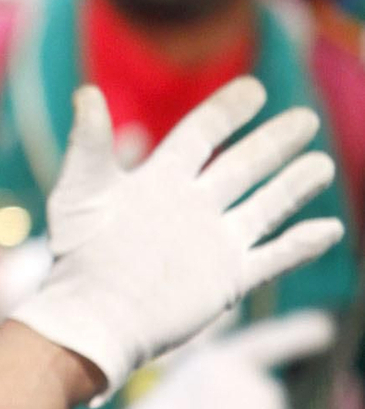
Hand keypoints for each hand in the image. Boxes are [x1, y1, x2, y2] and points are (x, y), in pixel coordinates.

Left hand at [13, 77, 341, 397]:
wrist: (92, 319)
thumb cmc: (80, 257)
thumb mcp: (81, 194)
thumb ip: (90, 144)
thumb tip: (87, 92)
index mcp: (160, 181)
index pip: (201, 135)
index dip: (227, 112)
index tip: (254, 90)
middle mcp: (192, 206)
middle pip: (243, 165)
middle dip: (274, 143)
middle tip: (305, 119)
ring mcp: (213, 243)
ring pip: (265, 206)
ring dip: (294, 186)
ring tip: (322, 165)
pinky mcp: (227, 279)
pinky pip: (273, 257)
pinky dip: (301, 245)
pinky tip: (329, 229)